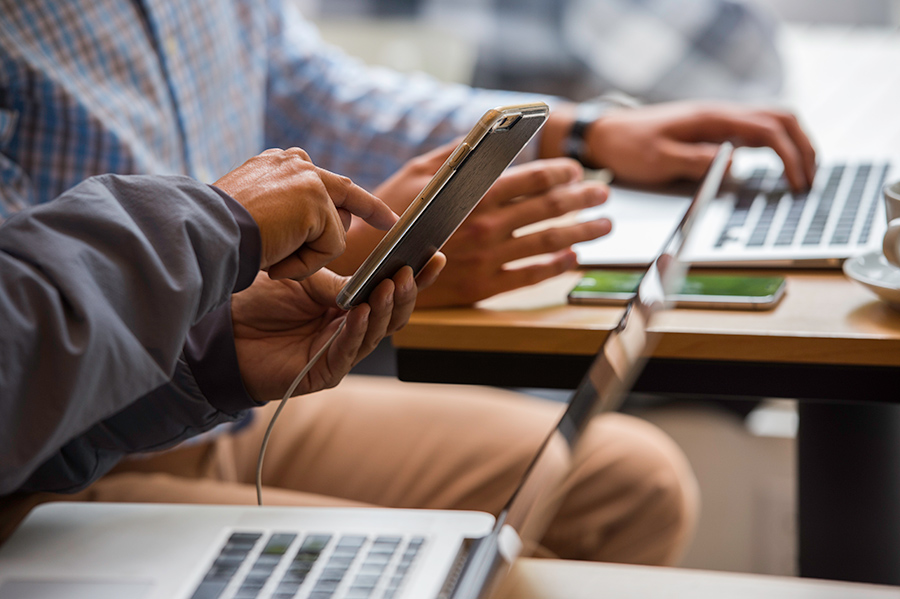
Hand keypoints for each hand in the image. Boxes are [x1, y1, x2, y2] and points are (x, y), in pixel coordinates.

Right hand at [215, 148, 397, 279]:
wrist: (204, 232)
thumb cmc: (219, 234)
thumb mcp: (256, 217)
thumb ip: (291, 213)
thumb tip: (331, 224)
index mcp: (278, 165)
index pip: (323, 180)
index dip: (351, 199)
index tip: (378, 211)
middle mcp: (295, 164)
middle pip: (345, 192)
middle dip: (371, 210)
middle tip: (391, 221)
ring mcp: (308, 179)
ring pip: (333, 231)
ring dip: (308, 256)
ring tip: (273, 256)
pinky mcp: (317, 201)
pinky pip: (330, 247)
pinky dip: (307, 263)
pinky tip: (278, 259)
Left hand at [232, 255, 443, 400]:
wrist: (222, 334)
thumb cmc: (260, 305)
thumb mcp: (303, 282)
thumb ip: (336, 283)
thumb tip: (370, 280)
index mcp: (350, 304)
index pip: (390, 290)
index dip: (416, 277)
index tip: (434, 256)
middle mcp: (351, 329)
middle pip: (392, 314)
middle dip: (405, 293)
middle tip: (410, 272)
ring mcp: (340, 352)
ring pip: (377, 332)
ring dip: (385, 308)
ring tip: (390, 285)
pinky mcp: (324, 372)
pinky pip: (348, 350)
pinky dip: (357, 330)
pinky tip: (361, 312)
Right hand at [365, 143, 610, 306]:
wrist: (369, 267)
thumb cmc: (391, 214)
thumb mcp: (418, 171)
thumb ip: (458, 151)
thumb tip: (490, 130)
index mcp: (473, 194)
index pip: (533, 179)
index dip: (562, 172)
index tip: (578, 171)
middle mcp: (485, 226)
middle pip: (549, 208)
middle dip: (582, 199)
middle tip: (602, 195)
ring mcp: (486, 259)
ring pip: (548, 242)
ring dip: (582, 232)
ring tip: (603, 226)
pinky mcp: (482, 287)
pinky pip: (529, 276)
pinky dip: (556, 266)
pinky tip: (572, 258)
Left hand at [578, 102, 816, 191]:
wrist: (605, 134)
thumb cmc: (628, 146)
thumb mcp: (658, 159)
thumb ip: (697, 161)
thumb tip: (734, 165)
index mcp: (712, 118)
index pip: (769, 130)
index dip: (790, 157)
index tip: (798, 183)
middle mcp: (720, 114)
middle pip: (781, 119)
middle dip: (804, 148)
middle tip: (811, 180)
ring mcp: (718, 120)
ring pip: (772, 122)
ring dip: (793, 145)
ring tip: (803, 174)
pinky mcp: (712, 130)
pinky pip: (754, 131)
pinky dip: (775, 146)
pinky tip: (777, 166)